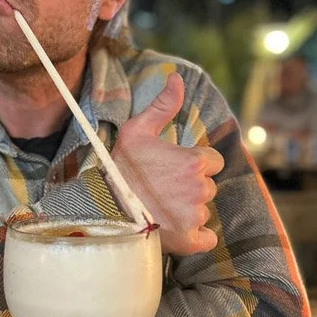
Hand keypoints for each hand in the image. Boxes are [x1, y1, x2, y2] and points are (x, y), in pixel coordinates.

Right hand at [112, 73, 223, 255]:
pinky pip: (206, 238)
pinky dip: (198, 237)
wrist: (104, 208)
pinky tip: (178, 229)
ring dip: (189, 210)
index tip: (175, 168)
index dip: (195, 163)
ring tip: (162, 208)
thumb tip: (177, 77)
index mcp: (194, 162)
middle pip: (207, 186)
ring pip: (202, 210)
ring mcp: (195, 216)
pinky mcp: (190, 240)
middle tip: (163, 189)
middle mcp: (200, 189)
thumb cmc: (120, 168)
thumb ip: (163, 105)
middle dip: (191, 187)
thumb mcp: (137, 131)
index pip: (212, 161)